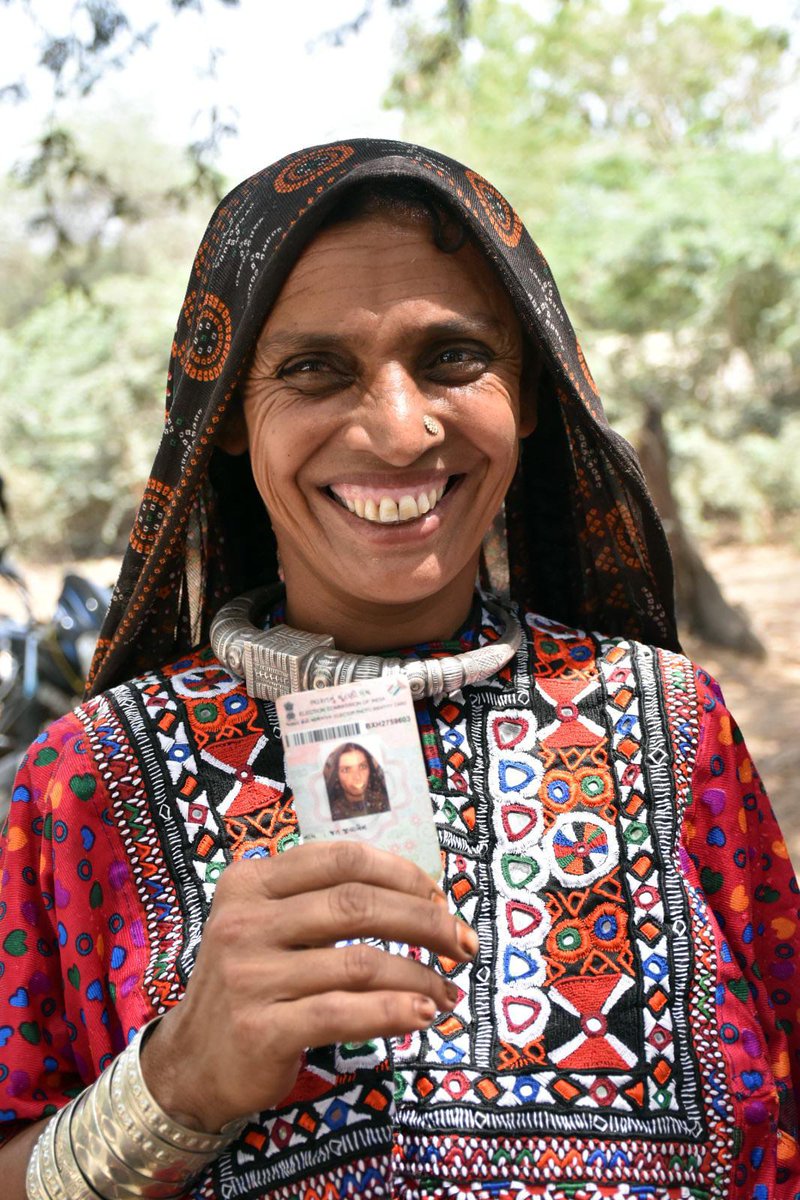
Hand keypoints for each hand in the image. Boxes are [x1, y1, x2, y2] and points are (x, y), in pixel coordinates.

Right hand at [140, 840, 475, 1131]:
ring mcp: (249, 975)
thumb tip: (420, 897)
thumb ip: (321, 902)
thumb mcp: (268, 925)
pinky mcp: (260, 1028)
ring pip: (359, 963)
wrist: (191, 1063)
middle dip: (425, 922)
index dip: (401, 874)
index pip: (342, 859)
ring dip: (419, 976)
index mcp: (251, 882)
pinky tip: (421, 1015)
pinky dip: (394, 1012)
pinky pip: (344, 1014)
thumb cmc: (251, 984)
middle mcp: (245, 921)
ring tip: (446, 992)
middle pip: (357, 905)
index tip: (439, 897)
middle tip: (463, 943)